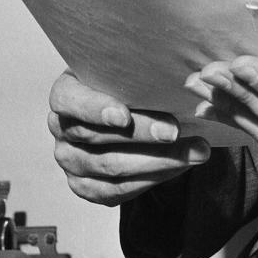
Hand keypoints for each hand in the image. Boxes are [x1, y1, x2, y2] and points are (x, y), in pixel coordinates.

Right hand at [48, 71, 209, 206]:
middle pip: (95, 137)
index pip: (69, 100)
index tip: (124, 116)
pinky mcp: (88, 188)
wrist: (133, 112)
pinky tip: (180, 166)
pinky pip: (118, 191)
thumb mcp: (129, 68)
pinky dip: (153, 179)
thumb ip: (139, 67)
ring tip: (195, 151)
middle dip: (140, 134)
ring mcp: (72, 162)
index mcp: (65, 94)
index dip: (95, 109)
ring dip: (158, 160)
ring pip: (111, 167)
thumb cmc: (130, 83)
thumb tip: (180, 70)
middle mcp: (61, 129)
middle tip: (174, 132)